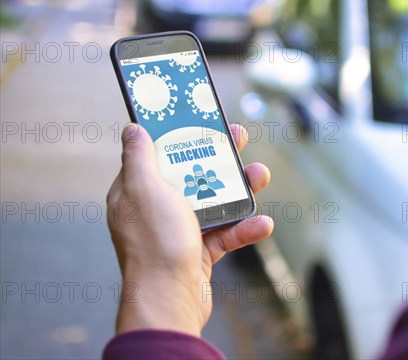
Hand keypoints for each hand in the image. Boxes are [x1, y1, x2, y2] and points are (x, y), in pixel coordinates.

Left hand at [106, 123, 272, 336]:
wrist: (170, 300)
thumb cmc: (156, 243)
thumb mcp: (144, 189)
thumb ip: (139, 156)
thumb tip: (133, 129)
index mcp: (137, 192)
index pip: (158, 154)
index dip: (179, 136)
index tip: (200, 120)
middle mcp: (156, 210)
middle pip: (191, 173)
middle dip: (218, 156)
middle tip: (239, 137)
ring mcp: (179, 231)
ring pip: (214, 201)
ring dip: (240, 189)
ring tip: (261, 176)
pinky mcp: (200, 252)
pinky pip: (225, 233)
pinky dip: (244, 228)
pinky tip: (262, 223)